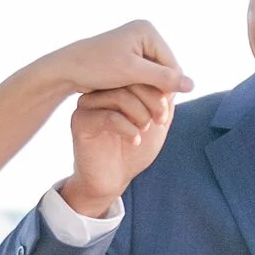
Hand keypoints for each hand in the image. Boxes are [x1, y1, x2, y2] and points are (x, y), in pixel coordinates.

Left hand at [41, 18, 191, 103]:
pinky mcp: (128, 58)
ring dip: (151, 94)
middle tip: (157, 117)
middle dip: (160, 91)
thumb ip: (162, 78)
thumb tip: (192, 85)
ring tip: (147, 114)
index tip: (162, 110)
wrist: (67, 68)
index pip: (172, 64)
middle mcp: (143, 35)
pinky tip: (135, 105)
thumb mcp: (132, 73)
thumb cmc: (97, 67)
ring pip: (155, 76)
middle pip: (165, 69)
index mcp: (147, 31)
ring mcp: (136, 46)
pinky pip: (143, 77)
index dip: (169, 88)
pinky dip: (141, 91)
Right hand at [61, 81, 179, 218]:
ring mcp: (88, 105)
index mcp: (116, 87)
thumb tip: (175, 78)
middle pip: (129, 81)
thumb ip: (165, 100)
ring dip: (140, 114)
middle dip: (152, 101)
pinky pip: (108, 116)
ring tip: (144, 131)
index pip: (139, 74)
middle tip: (159, 120)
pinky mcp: (80, 122)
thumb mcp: (157, 122)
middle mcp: (100, 91)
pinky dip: (127, 129)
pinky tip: (134, 140)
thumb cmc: (134, 150)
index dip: (158, 91)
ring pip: (119, 96)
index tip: (164, 116)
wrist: (113, 179)